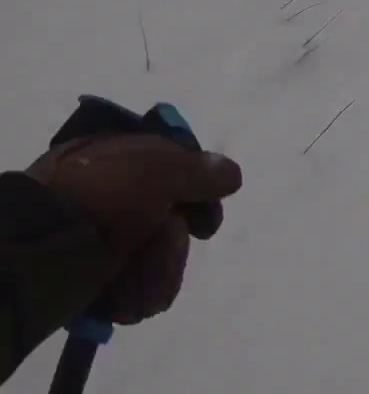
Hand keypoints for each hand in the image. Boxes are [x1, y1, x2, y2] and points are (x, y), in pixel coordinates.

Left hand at [26, 134, 241, 324]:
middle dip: (174, 245)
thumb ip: (200, 171)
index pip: (180, 177)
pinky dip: (139, 296)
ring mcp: (109, 245)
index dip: (200, 199)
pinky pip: (141, 295)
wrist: (45, 249)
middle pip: (177, 229)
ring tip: (138, 271)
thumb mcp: (158, 169)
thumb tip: (231, 174)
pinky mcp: (101, 284)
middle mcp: (118, 203)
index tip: (204, 221)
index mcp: (123, 164)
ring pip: (162, 267)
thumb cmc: (102, 196)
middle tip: (164, 239)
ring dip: (160, 273)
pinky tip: (124, 292)